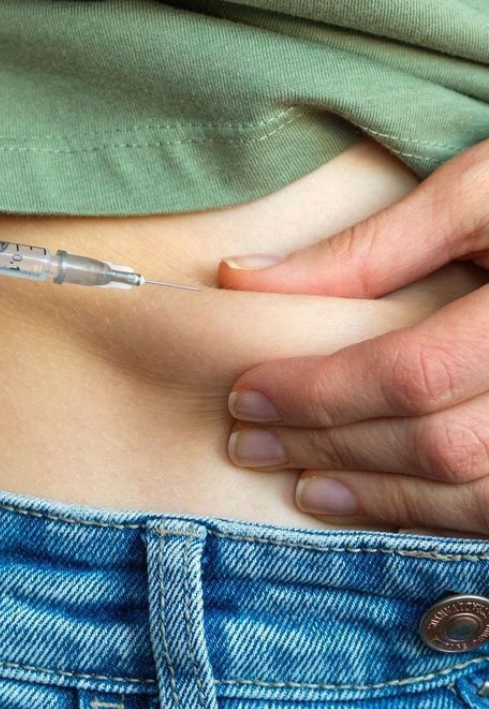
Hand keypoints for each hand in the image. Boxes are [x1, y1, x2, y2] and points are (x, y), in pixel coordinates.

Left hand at [217, 139, 488, 535]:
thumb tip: (242, 279)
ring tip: (300, 484)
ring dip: (379, 498)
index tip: (246, 392)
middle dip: (330, 446)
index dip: (322, 393)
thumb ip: (370, 246)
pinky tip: (380, 503)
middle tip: (250, 442)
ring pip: (476, 495)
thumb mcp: (478, 191)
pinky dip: (436, 516)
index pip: (414, 374)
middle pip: (438, 444)